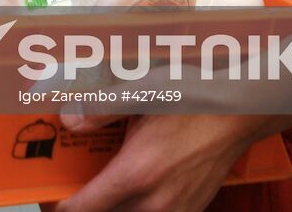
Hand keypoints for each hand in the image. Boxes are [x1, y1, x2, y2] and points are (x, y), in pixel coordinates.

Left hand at [52, 113, 255, 211]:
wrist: (240, 111)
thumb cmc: (192, 97)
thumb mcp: (140, 92)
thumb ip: (99, 108)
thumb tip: (67, 119)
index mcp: (135, 175)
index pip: (81, 210)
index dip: (57, 205)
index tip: (51, 192)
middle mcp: (154, 203)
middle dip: (83, 206)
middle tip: (73, 186)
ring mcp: (175, 211)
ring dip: (111, 207)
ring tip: (102, 186)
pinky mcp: (190, 211)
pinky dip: (135, 207)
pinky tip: (134, 186)